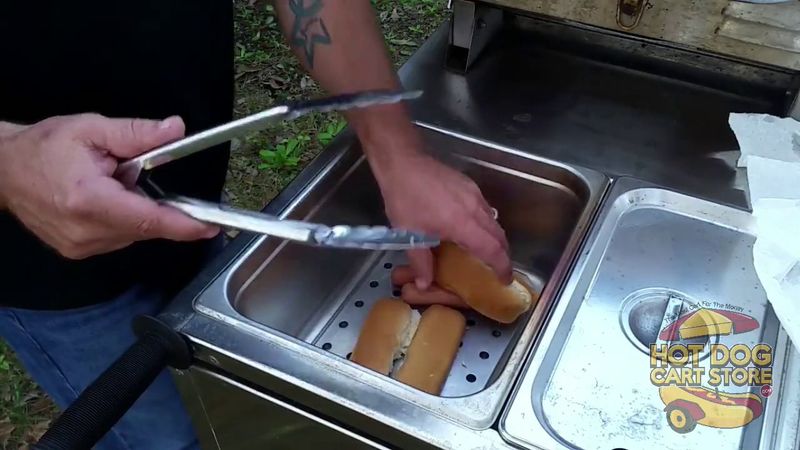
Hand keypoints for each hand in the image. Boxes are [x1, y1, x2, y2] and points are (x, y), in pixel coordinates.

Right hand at [0, 113, 218, 258]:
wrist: (3, 170)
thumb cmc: (44, 147)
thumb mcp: (92, 129)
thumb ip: (137, 133)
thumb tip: (175, 129)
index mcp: (89, 200)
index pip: (149, 220)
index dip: (184, 225)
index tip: (211, 226)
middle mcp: (86, 231)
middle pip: (145, 226)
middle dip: (152, 202)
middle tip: (131, 175)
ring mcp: (80, 246)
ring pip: (134, 234)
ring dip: (134, 210)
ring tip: (108, 185)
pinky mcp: (78, 252)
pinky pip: (119, 238)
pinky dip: (122, 219)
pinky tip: (103, 200)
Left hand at [374, 151, 511, 289]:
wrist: (403, 163)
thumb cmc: (405, 198)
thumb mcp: (409, 234)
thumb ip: (420, 262)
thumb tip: (425, 284)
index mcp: (463, 224)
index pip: (492, 249)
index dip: (502, 266)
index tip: (506, 279)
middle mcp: (475, 208)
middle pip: (499, 235)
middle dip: (503, 254)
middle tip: (498, 269)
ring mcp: (474, 194)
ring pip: (493, 221)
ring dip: (495, 238)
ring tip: (486, 251)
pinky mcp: (469, 185)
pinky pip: (485, 209)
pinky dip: (486, 223)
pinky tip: (472, 228)